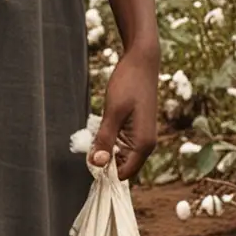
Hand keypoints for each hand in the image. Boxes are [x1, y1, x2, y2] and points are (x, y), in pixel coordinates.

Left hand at [90, 45, 158, 182]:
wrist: (141, 61)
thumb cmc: (129, 84)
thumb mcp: (113, 112)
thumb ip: (105, 139)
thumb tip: (97, 164)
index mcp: (144, 144)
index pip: (124, 174)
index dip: (106, 172)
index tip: (89, 160)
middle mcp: (146, 144)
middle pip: (122, 167)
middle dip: (104, 160)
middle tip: (90, 144)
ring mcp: (141, 137)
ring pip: (119, 155)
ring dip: (105, 149)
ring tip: (98, 131)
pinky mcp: (136, 129)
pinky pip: (120, 144)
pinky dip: (109, 140)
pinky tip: (103, 126)